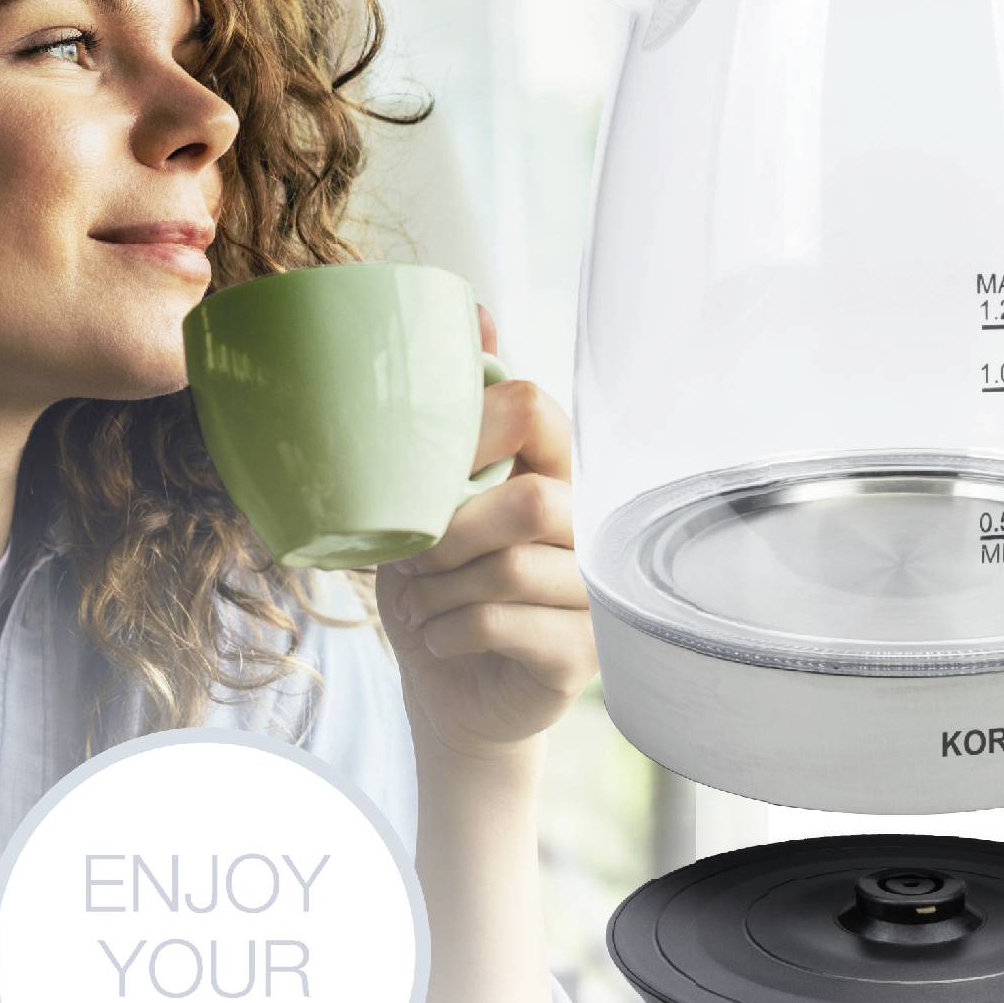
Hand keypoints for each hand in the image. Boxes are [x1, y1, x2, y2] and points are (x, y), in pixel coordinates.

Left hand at [374, 304, 597, 760]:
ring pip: (516, 568)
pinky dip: (450, 631)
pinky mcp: (580, 652)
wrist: (454, 694)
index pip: (539, 413)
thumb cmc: (444, 588)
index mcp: (550, 472)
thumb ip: (456, 420)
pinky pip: (508, 625)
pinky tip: (439, 638)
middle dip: (453, 532)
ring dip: (441, 592)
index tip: (430, 474)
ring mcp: (590, 592)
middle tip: (413, 559)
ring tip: (419, 606)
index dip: (477, 430)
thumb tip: (479, 309)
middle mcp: (585, 526)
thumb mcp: (432, 500)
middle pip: (536, 500)